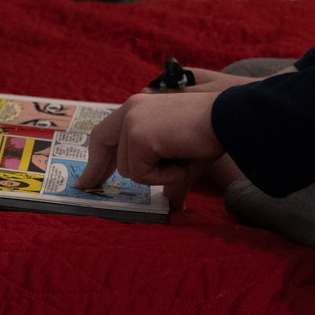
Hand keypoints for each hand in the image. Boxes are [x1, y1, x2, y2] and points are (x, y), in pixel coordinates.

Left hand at [77, 86, 224, 191]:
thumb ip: (171, 180)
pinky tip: (181, 159)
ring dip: (157, 175)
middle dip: (96, 170)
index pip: (107, 133)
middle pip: (101, 145)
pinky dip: (165, 176)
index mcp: (139, 107)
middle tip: (85, 188)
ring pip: (129, 170)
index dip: (98, 158)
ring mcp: (133, 122)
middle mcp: (131, 109)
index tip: (89, 178)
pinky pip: (142, 174)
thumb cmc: (212, 133)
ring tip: (180, 158)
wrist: (229, 118)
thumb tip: (174, 206)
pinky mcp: (138, 136)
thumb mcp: (184, 158)